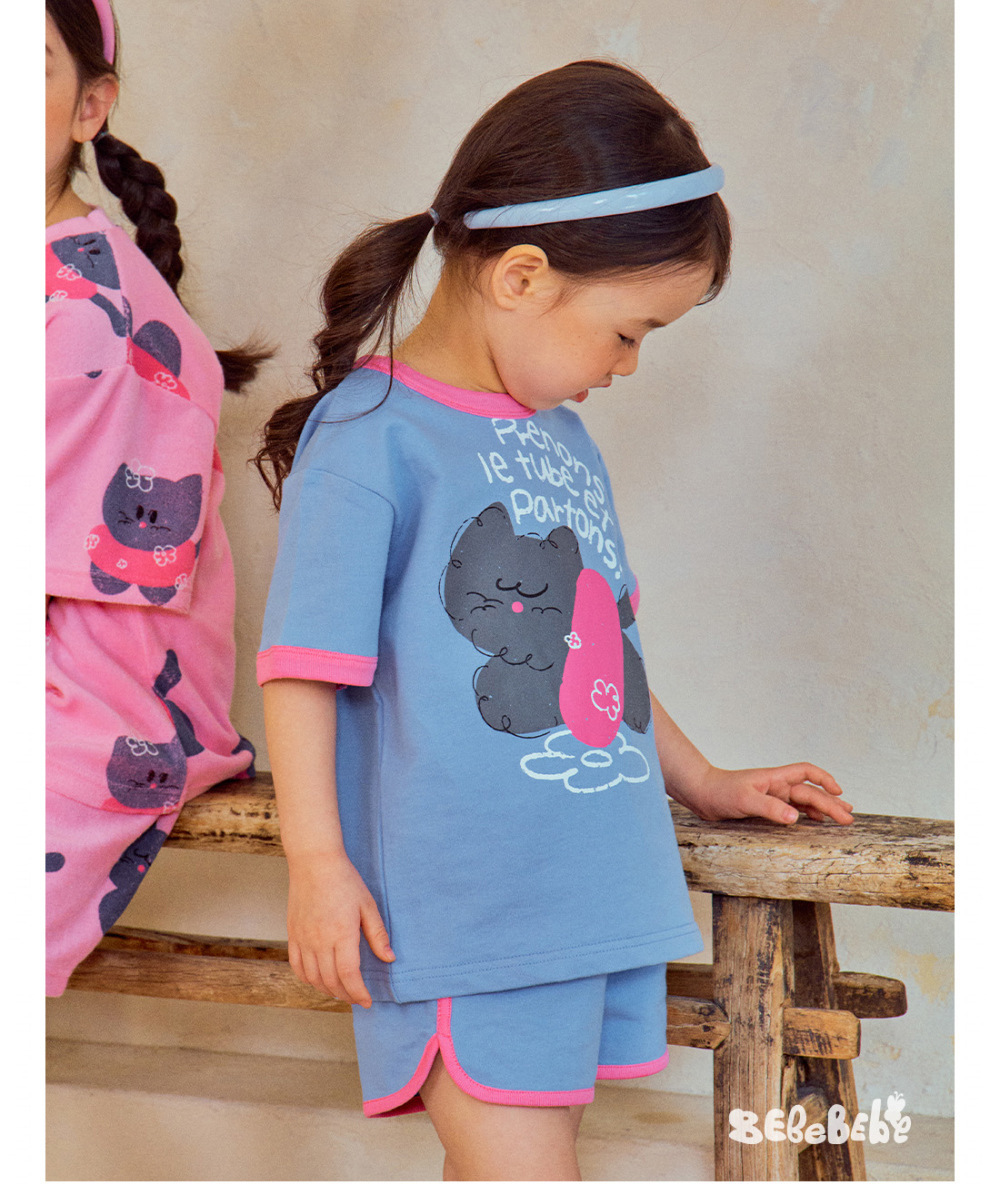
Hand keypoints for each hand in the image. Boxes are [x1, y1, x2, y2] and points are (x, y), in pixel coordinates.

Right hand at [286, 852, 394, 1007]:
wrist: (314, 863)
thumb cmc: (344, 880)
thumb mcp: (368, 905)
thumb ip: (377, 935)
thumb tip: (389, 958)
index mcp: (342, 934)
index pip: (349, 975)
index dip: (359, 993)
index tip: (367, 1000)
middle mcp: (320, 941)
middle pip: (331, 981)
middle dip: (346, 994)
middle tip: (357, 997)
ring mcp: (304, 939)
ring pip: (313, 978)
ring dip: (328, 990)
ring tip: (341, 991)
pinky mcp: (293, 935)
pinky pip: (297, 966)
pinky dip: (308, 979)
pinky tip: (318, 980)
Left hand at [677, 763, 853, 825]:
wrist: (701, 795)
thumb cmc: (720, 792)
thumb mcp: (745, 800)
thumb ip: (770, 808)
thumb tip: (796, 817)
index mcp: (775, 778)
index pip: (806, 772)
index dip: (825, 779)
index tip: (839, 792)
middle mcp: (776, 786)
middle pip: (809, 792)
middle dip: (830, 803)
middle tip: (849, 818)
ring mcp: (772, 797)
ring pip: (803, 802)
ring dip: (822, 809)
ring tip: (840, 818)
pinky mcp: (765, 808)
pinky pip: (792, 810)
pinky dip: (806, 815)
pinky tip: (813, 823)